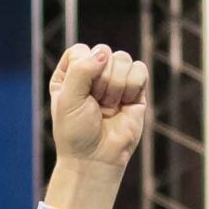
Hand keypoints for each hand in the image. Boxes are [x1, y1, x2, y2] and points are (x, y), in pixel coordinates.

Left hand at [44, 44, 148, 208]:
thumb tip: (104, 53)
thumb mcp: (68, 98)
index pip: (80, 50)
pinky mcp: (135, 89)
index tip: (79, 94)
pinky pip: (140, 69)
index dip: (82, 68)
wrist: (96, 158)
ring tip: (108, 107)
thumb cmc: (76, 131)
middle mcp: (92, 73)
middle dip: (101, 80)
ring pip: (123, 59)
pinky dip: (133, 86)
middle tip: (95, 104)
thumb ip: (81, 70)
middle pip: (104, 52)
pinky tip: (124, 104)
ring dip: (116, 85)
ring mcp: (115, 80)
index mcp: (70, 74)